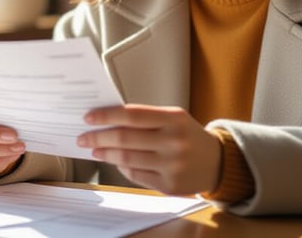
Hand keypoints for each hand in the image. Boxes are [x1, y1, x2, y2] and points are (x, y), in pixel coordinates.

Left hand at [76, 104, 220, 195]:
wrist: (217, 162)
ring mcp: (172, 165)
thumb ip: (145, 118)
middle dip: (99, 137)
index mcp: (173, 119)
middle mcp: (174, 142)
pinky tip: (115, 161)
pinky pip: (135, 175)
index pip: (132, 115)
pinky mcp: (169, 185)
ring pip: (127, 159)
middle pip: (125, 139)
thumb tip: (107, 120)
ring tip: (95, 149)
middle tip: (84, 137)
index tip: (89, 117)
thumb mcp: (173, 118)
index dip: (106, 116)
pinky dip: (121, 167)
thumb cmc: (188, 135)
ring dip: (106, 154)